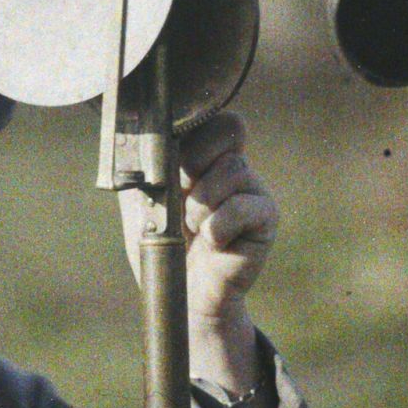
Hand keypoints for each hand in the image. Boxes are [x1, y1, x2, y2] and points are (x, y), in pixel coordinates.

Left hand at [117, 111, 276, 390]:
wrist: (180, 291)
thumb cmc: (161, 242)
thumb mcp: (143, 195)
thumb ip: (146, 161)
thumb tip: (141, 126)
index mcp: (206, 154)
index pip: (214, 116)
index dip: (191, 134)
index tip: (172, 165)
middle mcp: (234, 166)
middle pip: (228, 130)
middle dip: (193, 164)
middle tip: (181, 195)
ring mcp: (254, 190)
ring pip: (233, 169)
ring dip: (201, 202)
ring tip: (194, 227)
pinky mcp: (267, 218)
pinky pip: (244, 206)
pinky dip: (218, 225)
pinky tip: (211, 241)